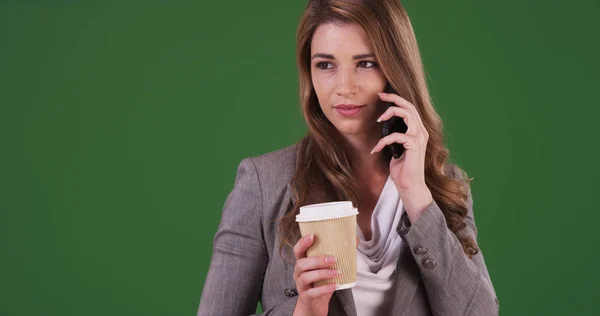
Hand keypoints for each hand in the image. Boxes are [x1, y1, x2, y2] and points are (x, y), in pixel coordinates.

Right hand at [292, 234, 338, 315]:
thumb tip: (355, 239)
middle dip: (317, 260)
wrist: (316, 303)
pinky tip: (334, 286)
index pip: (298, 250)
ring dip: (323, 274)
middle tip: (333, 259)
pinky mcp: (306, 296)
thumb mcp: (327, 268)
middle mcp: (299, 272)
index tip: (312, 235)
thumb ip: (338, 254)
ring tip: (337, 272)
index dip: (303, 242)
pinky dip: (324, 289)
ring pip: (306, 277)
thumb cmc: (321, 281)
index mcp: (303, 262)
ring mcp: (301, 285)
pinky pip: (312, 293)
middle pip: (302, 264)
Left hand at [371, 92, 432, 221]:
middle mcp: (421, 132)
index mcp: (418, 131)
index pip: (410, 109)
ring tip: (378, 120)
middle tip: (380, 96)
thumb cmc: (402, 169)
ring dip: (390, 114)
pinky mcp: (415, 146)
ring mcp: (420, 138)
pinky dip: (383, 141)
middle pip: (410, 107)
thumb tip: (384, 125)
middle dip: (394, 99)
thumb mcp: (396, 148)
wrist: (409, 186)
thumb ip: (394, 136)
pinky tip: (375, 149)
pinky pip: (397, 136)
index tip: (383, 95)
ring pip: (407, 115)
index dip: (397, 100)